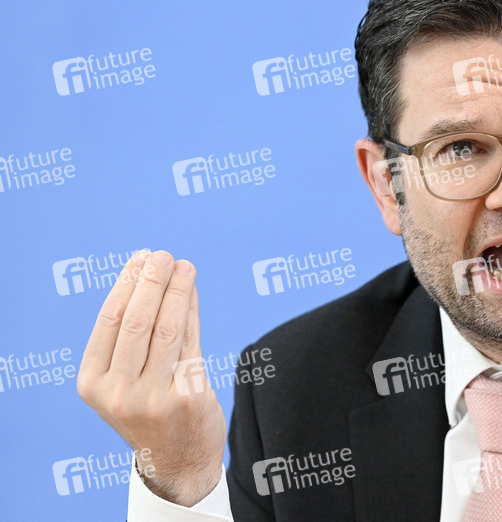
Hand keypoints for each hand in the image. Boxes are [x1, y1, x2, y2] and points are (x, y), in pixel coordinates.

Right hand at [77, 250, 225, 505]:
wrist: (177, 460)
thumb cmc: (149, 407)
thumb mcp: (124, 378)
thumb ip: (132, 335)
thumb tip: (152, 274)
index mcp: (93, 383)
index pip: (110, 321)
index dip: (127, 283)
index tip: (142, 257)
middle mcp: (118, 393)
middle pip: (137, 322)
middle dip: (152, 282)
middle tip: (165, 256)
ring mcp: (153, 398)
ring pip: (167, 330)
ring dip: (178, 292)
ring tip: (185, 267)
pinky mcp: (188, 398)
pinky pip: (192, 344)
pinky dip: (193, 314)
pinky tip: (193, 294)